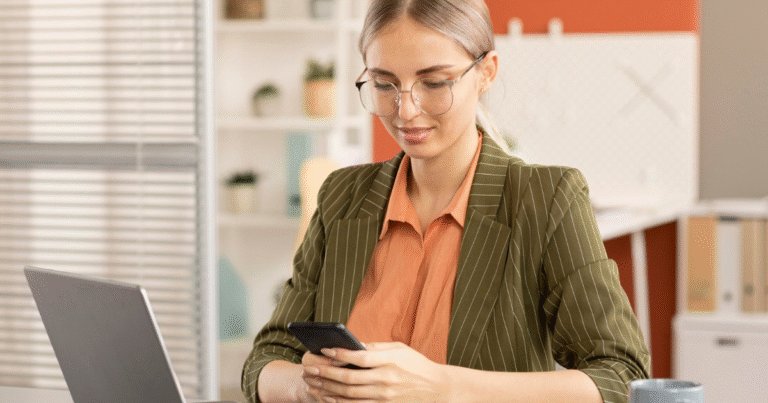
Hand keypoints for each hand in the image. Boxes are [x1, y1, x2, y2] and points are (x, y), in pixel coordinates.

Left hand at [301, 342, 449, 402]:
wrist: (438, 390)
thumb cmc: (417, 365)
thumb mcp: (400, 349)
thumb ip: (377, 347)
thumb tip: (354, 345)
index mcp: (390, 361)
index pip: (359, 357)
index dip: (340, 354)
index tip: (324, 349)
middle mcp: (386, 380)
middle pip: (349, 378)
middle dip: (326, 373)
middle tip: (310, 368)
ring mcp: (384, 397)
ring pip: (349, 395)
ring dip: (328, 389)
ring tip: (313, 383)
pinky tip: (329, 397)